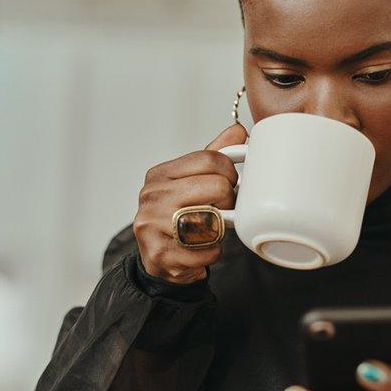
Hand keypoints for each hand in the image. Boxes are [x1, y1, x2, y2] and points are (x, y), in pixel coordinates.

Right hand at [132, 123, 247, 283]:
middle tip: (223, 209)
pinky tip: (202, 249)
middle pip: (217, 187)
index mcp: (160, 175)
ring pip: (213, 220)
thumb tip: (238, 131)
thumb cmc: (178, 217)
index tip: (230, 182)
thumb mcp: (191, 182)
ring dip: (220, 228)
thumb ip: (214, 156)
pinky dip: (213, 252)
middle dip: (229, 200)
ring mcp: (152, 225)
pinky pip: (207, 250)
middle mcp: (152, 197)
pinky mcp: (160, 254)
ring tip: (210, 229)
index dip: (230, 172)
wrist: (158, 259)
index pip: (209, 159)